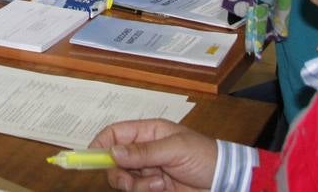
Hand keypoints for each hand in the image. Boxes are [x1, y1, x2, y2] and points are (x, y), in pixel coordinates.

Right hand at [91, 119, 217, 191]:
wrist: (226, 181)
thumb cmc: (204, 156)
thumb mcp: (175, 149)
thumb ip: (144, 151)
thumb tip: (113, 151)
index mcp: (148, 132)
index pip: (115, 134)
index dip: (100, 144)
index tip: (91, 158)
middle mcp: (144, 150)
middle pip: (113, 160)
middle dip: (118, 172)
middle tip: (129, 180)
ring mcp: (148, 170)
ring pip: (124, 178)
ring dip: (136, 184)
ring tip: (158, 184)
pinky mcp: (154, 187)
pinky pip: (137, 190)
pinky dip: (145, 191)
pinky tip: (163, 187)